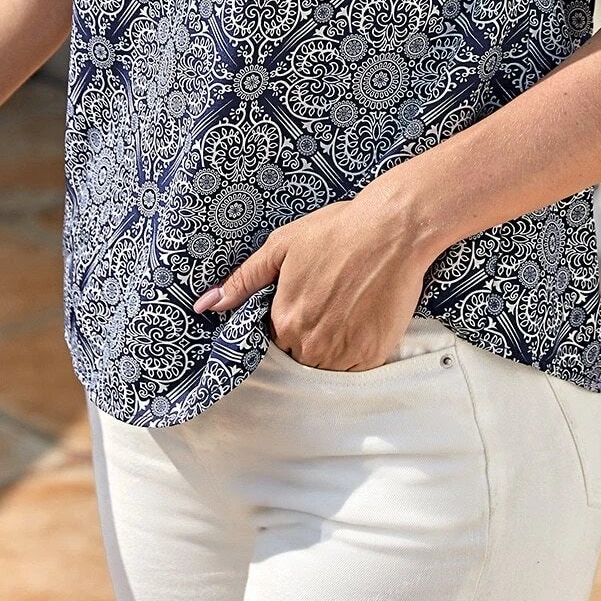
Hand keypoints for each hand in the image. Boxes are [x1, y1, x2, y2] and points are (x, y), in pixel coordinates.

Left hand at [192, 180, 438, 370]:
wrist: (393, 230)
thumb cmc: (337, 232)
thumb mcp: (282, 246)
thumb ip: (244, 280)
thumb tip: (207, 305)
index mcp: (285, 320)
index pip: (274, 341)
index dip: (286, 323)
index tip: (303, 305)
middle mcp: (311, 345)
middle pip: (300, 356)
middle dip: (308, 338)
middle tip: (328, 306)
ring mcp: (343, 354)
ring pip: (326, 367)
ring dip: (331, 349)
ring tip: (346, 312)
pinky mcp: (373, 357)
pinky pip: (355, 370)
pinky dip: (356, 352)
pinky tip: (362, 321)